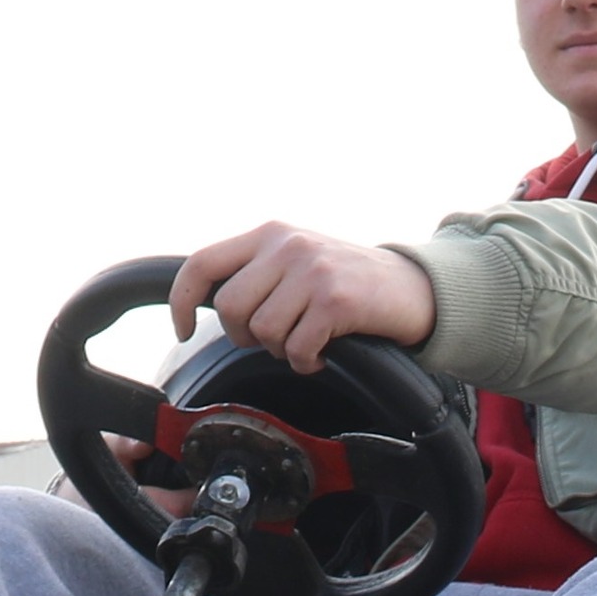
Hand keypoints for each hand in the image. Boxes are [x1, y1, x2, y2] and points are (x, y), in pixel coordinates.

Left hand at [172, 223, 435, 371]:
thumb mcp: (298, 260)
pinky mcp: (335, 300)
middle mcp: (288, 245)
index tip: (183, 331)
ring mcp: (312, 271)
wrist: (415, 288)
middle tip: (274, 339)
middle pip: (230, 307)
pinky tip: (323, 353)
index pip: (202, 263)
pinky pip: (296, 348)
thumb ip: (257, 271)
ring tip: (307, 341)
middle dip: (245, 336)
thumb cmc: (351, 282)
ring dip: (282, 349)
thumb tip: (207, 303)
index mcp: (270, 234)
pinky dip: (306, 361)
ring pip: (262, 331)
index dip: (181, 300)